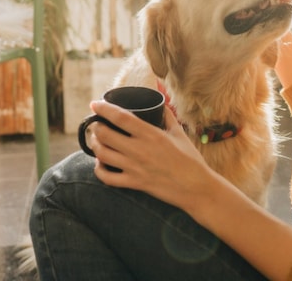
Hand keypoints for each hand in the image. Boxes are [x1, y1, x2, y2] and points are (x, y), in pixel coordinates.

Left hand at [85, 99, 218, 210]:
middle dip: (96, 127)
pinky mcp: (134, 183)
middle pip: (105, 135)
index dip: (104, 109)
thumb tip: (161, 103)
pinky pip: (107, 178)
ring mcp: (135, 168)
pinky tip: (101, 164)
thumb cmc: (190, 160)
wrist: (196, 187)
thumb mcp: (179, 133)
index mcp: (151, 134)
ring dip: (95, 146)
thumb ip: (168, 116)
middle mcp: (140, 150)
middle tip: (96, 125)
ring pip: (102, 154)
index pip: (120, 117)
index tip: (95, 104)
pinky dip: (99, 170)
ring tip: (96, 141)